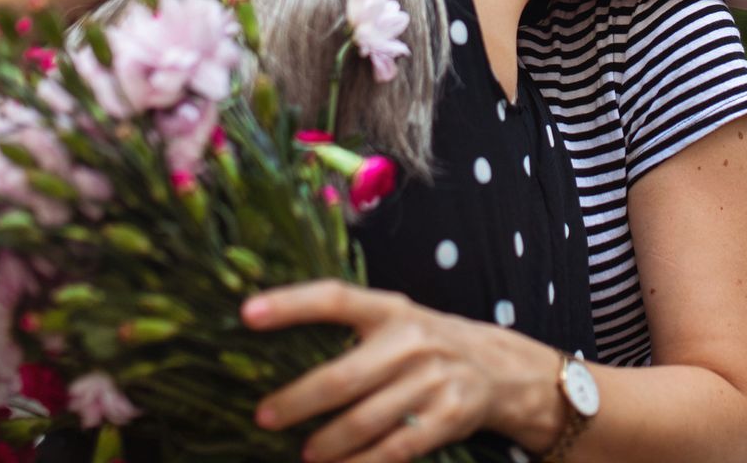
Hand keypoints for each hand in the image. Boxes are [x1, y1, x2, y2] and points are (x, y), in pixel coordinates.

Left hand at [243, 282, 550, 462]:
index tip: (246, 313)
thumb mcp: (396, 319)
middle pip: (344, 376)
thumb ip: (350, 327)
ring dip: (328, 443)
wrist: (500, 368)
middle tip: (264, 416)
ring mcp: (433, 379)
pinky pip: (395, 449)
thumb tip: (275, 347)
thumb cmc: (427, 344)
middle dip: (298, 401)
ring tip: (306, 454)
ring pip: (366, 420)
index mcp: (391, 309)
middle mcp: (411, 340)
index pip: (335, 298)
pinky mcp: (449, 416)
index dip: (291, 304)